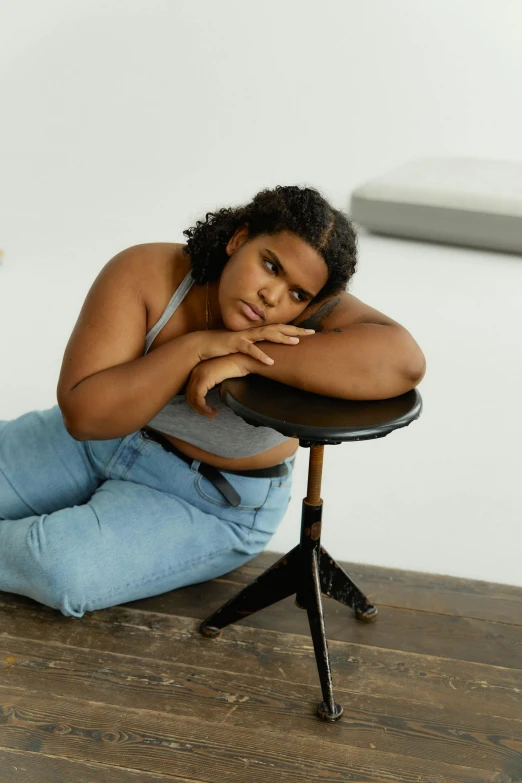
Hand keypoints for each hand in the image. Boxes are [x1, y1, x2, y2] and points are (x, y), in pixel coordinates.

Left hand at [185, 354, 250, 417]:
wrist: (244, 359)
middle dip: (198, 409)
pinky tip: (213, 411)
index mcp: (199, 371)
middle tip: (210, 415)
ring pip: (192, 398)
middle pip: (189, 396)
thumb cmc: (237, 367)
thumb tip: (213, 398)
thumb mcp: (222, 377)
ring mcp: (199, 374)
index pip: (190, 391)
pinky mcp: (205, 378)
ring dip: (201, 410)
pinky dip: (203, 407)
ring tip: (212, 414)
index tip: (208, 411)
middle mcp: (196, 371)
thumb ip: (214, 385)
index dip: (197, 404)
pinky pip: (198, 397)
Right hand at [197, 324, 314, 364]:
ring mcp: (245, 337)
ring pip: (266, 334)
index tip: (309, 332)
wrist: (204, 344)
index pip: (278, 328)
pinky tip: (271, 362)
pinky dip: (261, 355)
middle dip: (294, 330)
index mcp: (256, 332)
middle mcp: (253, 332)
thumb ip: (257, 347)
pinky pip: (250, 349)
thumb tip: (270, 353)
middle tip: (311, 333)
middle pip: (277, 328)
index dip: (294, 329)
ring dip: (281, 338)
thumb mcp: (245, 347)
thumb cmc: (225, 346)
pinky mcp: (235, 344)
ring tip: (295, 342)